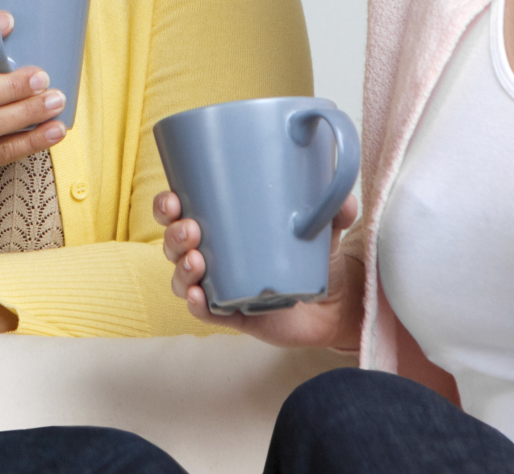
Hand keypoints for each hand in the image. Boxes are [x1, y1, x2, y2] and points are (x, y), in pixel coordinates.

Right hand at [156, 190, 361, 348]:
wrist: (333, 304)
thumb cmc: (315, 256)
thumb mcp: (323, 229)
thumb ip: (334, 213)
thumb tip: (347, 200)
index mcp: (222, 226)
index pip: (179, 212)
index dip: (166, 206)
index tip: (172, 199)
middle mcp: (213, 255)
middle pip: (174, 245)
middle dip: (173, 235)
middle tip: (191, 229)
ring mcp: (220, 286)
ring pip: (182, 278)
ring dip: (182, 268)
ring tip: (198, 260)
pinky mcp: (232, 314)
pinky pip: (205, 311)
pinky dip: (196, 304)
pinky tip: (199, 296)